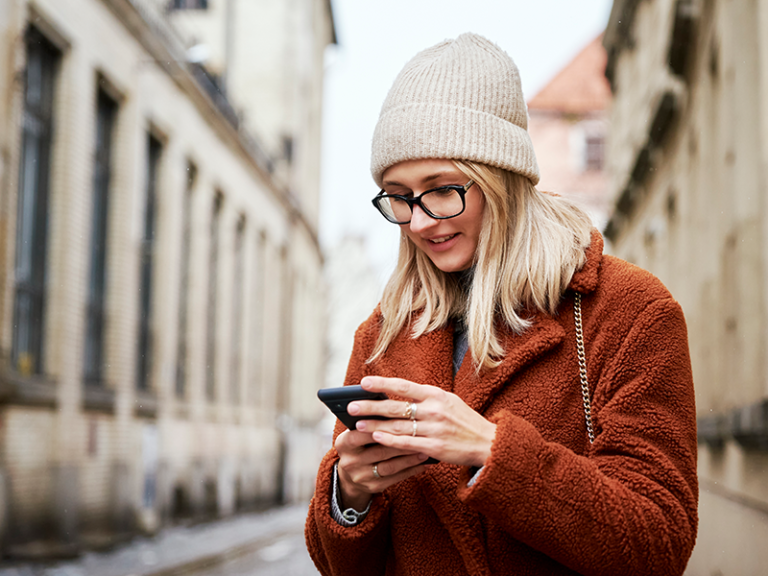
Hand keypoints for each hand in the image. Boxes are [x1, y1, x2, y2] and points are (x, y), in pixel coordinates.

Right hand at [334, 428, 428, 510]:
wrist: (350, 475)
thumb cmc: (359, 444)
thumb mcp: (356, 432)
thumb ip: (369, 422)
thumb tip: (391, 405)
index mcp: (343, 443)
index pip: (361, 434)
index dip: (379, 427)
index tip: (399, 419)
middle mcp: (350, 461)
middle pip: (380, 450)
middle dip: (401, 442)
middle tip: (420, 434)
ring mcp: (361, 476)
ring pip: (390, 466)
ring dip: (409, 458)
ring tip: (424, 449)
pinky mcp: (373, 487)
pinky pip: (396, 478)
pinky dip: (411, 470)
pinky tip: (423, 463)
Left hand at [349, 376, 496, 467]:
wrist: (488, 443)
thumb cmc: (463, 421)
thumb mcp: (448, 402)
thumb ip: (424, 398)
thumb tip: (396, 395)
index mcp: (436, 395)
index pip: (403, 386)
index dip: (382, 384)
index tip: (363, 382)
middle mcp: (434, 410)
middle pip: (395, 406)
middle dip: (371, 406)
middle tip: (350, 406)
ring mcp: (434, 429)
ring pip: (397, 426)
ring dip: (374, 425)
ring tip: (357, 424)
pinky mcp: (434, 448)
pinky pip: (406, 443)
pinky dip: (389, 440)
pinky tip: (375, 437)